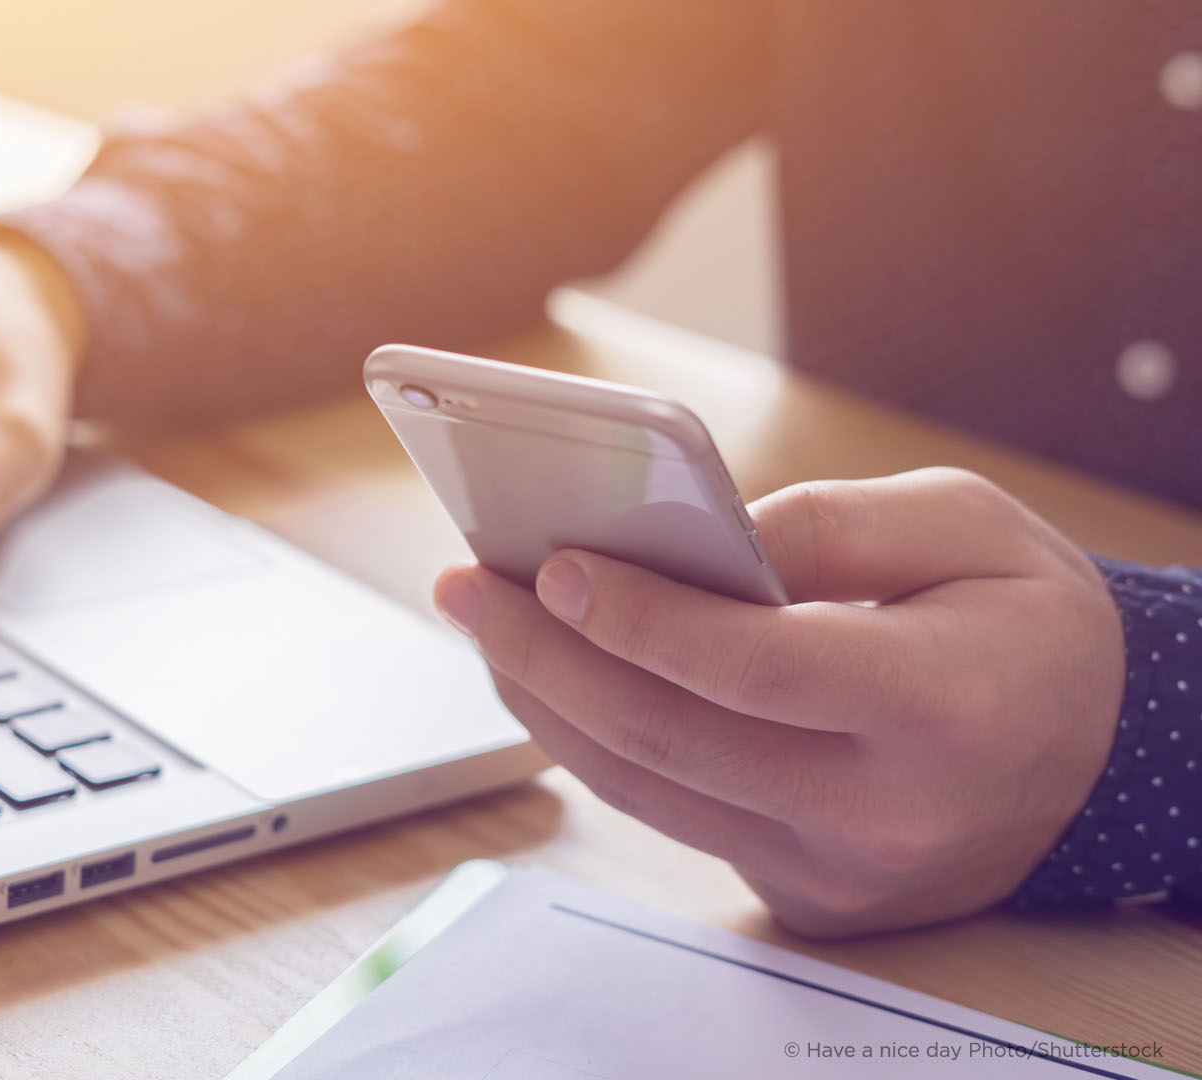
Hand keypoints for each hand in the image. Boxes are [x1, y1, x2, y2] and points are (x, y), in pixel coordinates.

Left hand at [434, 467, 1125, 935]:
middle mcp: (890, 810)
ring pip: (649, 789)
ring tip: (486, 624)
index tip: (551, 566)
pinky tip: (554, 679)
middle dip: (546, 655)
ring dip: (545, 703)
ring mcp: (842, 871)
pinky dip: (598, 746)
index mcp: (947, 706)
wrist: (1095, 757)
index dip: (641, 617)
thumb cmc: (1028, 623)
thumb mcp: (969, 525)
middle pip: (671, 737)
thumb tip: (685, 538)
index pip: (757, 668)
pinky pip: (673, 816)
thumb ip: (829, 521)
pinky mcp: (806, 897)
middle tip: (466, 584)